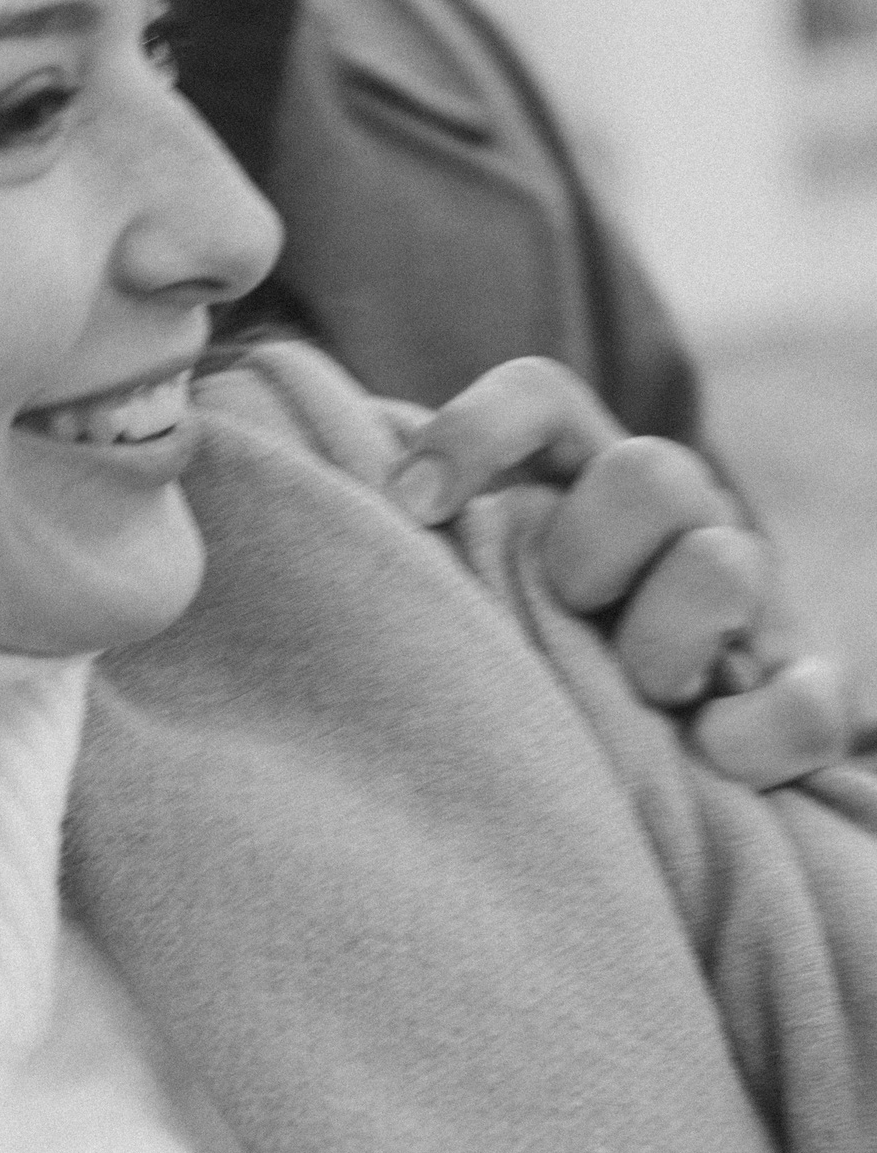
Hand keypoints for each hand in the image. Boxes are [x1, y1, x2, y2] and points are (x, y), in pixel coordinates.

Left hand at [387, 355, 853, 790]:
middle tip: (564, 615)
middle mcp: (677, 516)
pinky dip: (753, 734)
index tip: (410, 502)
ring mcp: (751, 596)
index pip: (541, 396)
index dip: (475, 430)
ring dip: (661, 644)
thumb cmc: (531, 652)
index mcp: (585, 474)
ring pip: (725, 564)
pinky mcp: (805, 685)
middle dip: (588, 553)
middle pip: (648, 472)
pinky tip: (704, 755)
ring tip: (635, 696)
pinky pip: (806, 701)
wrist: (667, 747)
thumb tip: (345, 508)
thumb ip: (428, 544)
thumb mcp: (479, 583)